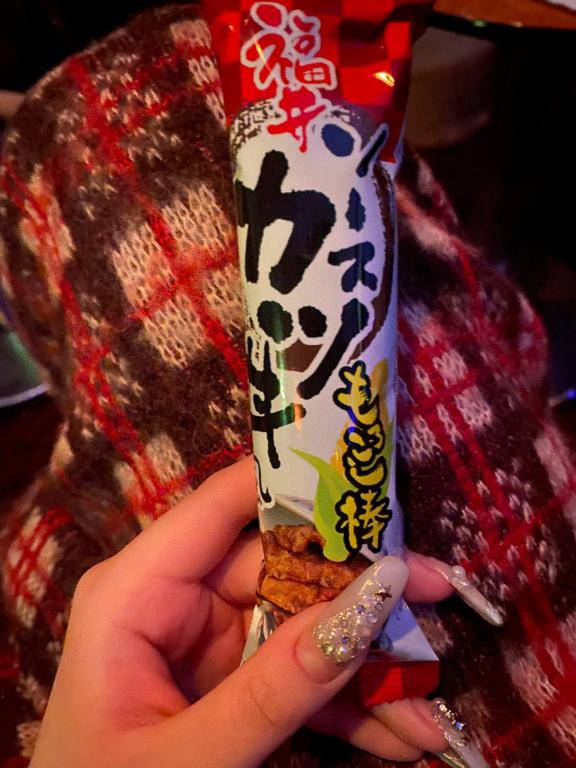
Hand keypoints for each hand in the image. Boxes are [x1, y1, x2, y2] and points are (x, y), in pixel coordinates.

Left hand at [31, 457, 451, 767]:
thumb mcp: (187, 756)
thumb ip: (274, 689)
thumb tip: (368, 606)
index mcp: (136, 591)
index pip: (222, 505)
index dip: (294, 479)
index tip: (370, 475)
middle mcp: (174, 598)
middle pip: (281, 566)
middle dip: (359, 592)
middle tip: (434, 593)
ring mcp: (207, 640)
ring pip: (303, 626)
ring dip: (366, 665)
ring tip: (431, 700)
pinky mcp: (229, 679)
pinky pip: (298, 676)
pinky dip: (347, 705)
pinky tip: (402, 733)